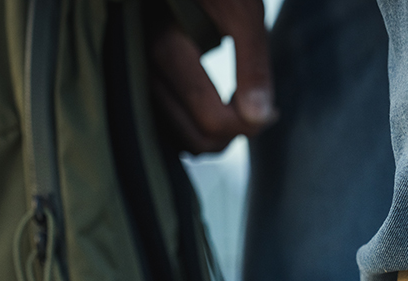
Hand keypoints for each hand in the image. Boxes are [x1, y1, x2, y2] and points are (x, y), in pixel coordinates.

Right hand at [150, 0, 276, 153]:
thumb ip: (252, 66)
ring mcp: (135, 80)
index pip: (211, 118)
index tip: (272, 111)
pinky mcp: (139, 87)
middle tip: (260, 114)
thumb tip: (260, 119)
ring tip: (241, 110)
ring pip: (183, 141)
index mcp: (164, 46)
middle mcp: (140, 67)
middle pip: (197, 138)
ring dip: (218, 137)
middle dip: (234, 135)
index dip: (250, 125)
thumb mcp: (242, 11)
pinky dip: (199, 130)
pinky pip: (172, 131)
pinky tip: (219, 110)